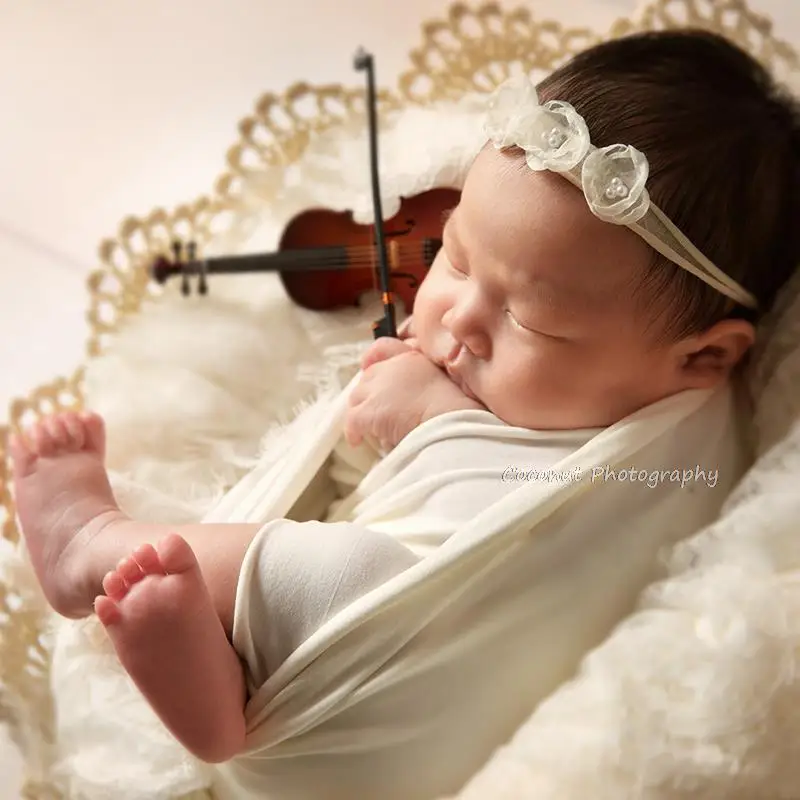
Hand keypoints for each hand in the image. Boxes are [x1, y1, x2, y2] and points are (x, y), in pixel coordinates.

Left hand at [345, 336, 481, 450]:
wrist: (451, 426)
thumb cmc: (456, 413)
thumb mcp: (445, 385)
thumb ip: (425, 382)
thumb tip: (412, 398)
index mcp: (412, 359)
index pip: (384, 348)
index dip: (373, 358)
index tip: (367, 366)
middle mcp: (392, 368)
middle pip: (367, 377)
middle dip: (367, 393)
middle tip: (374, 411)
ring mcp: (378, 389)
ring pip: (357, 398)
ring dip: (361, 412)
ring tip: (369, 429)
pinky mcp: (369, 411)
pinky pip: (352, 421)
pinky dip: (353, 432)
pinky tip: (357, 441)